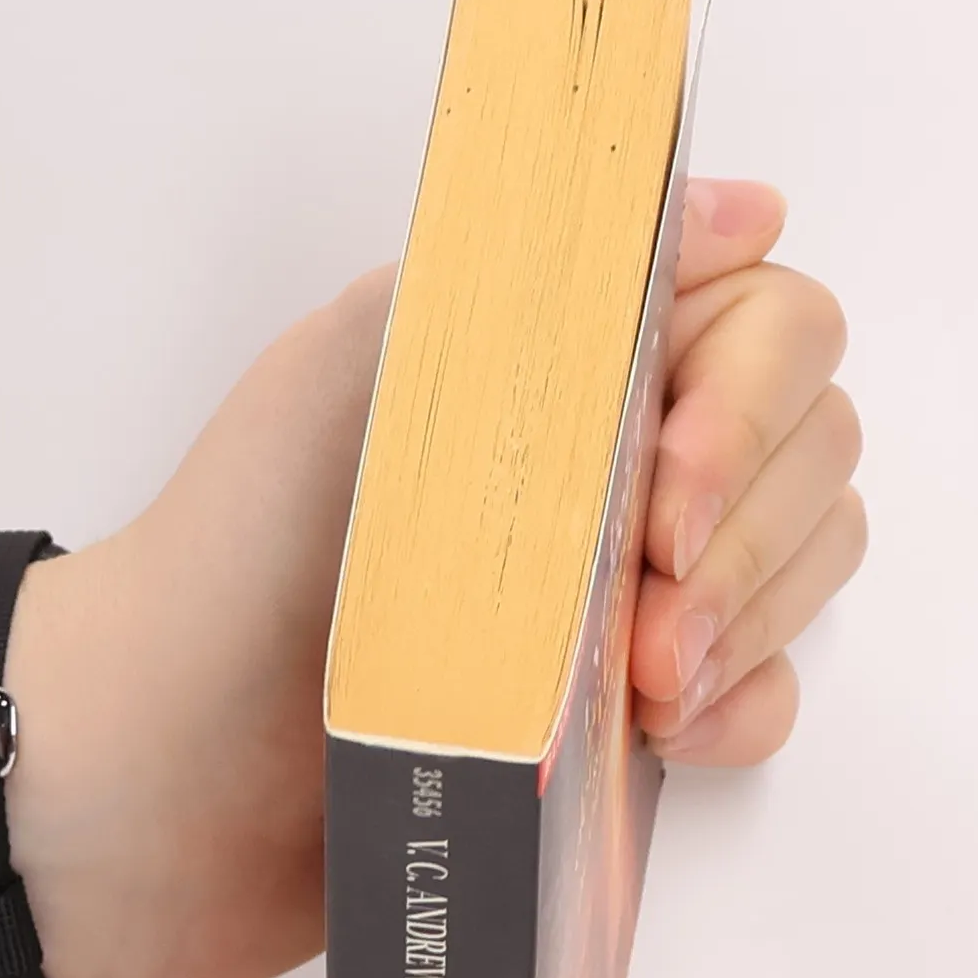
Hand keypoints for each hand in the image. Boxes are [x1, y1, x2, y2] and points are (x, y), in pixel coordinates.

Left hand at [12, 179, 864, 977]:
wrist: (164, 771)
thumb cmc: (239, 553)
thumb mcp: (363, 363)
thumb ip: (541, 268)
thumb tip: (746, 206)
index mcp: (566, 357)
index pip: (768, 323)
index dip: (751, 402)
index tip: (663, 489)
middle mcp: (619, 459)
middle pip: (813, 444)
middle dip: (748, 531)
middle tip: (649, 610)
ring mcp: (633, 589)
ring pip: (807, 562)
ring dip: (752, 619)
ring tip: (641, 683)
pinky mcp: (629, 714)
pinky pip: (767, 693)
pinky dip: (743, 710)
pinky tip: (659, 734)